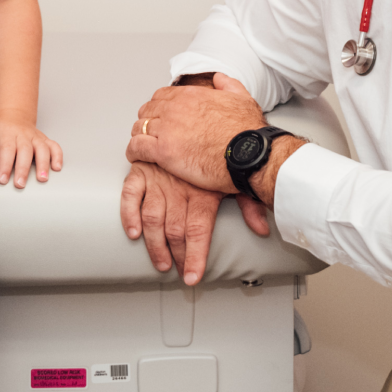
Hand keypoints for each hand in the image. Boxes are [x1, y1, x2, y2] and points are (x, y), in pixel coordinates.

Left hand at [0, 117, 62, 187]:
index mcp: (7, 134)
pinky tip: (57, 168)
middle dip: (23, 169)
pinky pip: (54, 146)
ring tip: (42, 179)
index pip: (7, 149)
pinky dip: (58, 156)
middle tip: (20, 184)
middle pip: (25, 151)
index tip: (3, 179)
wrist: (15, 116)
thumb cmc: (1, 130)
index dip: (5, 165)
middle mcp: (24, 135)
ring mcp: (36, 137)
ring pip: (42, 149)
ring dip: (43, 164)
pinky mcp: (45, 140)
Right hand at [120, 162, 269, 284]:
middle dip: (176, 257)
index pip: (198, 231)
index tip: (193, 277)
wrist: (201, 114)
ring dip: (154, 245)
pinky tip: (133, 232)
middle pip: (174, 231)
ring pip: (152, 219)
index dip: (195, 257)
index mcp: (202, 190)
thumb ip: (249, 203)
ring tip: (161, 262)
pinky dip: (129, 214)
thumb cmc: (220, 147)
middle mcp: (179, 188)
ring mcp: (158, 178)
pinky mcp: (143, 169)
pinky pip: (131, 194)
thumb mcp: (236, 175)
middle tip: (178, 272)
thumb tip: (263, 228)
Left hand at [126, 73, 265, 192]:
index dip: (158, 108)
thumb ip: (228, 85)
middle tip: (150, 132)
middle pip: (147, 111)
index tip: (160, 117)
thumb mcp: (242, 97)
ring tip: (141, 145)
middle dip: (146, 121)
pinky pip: (137, 147)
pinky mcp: (163, 151)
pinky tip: (136, 156)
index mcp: (191, 96)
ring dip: (139, 136)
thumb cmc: (247, 131)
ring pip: (138, 127)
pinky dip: (133, 151)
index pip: (161, 96)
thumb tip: (219, 78)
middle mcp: (175, 109)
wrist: (248, 153)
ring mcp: (167, 129)